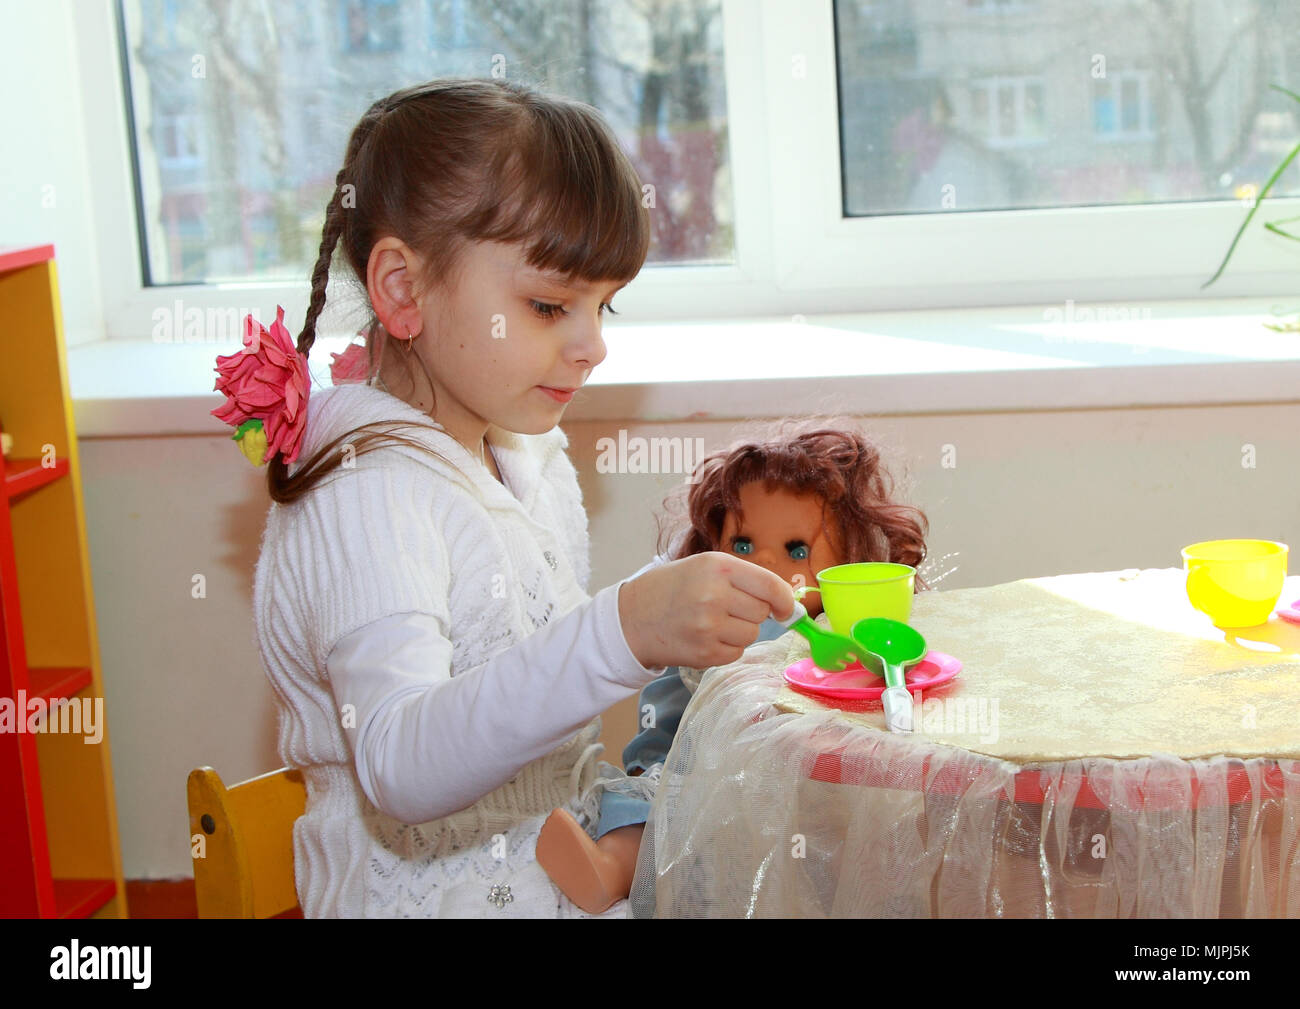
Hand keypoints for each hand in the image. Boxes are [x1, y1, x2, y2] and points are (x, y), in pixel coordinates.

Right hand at [617, 552, 795, 669]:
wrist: (631, 618)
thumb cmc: (672, 588)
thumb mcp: (704, 566)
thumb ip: (744, 578)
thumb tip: (786, 601)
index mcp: (717, 566)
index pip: (771, 586)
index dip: (785, 599)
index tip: (786, 608)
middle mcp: (714, 595)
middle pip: (762, 612)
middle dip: (751, 611)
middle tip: (725, 607)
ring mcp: (709, 627)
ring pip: (752, 634)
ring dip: (739, 630)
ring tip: (711, 621)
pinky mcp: (705, 654)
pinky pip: (736, 652)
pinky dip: (726, 646)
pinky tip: (704, 636)